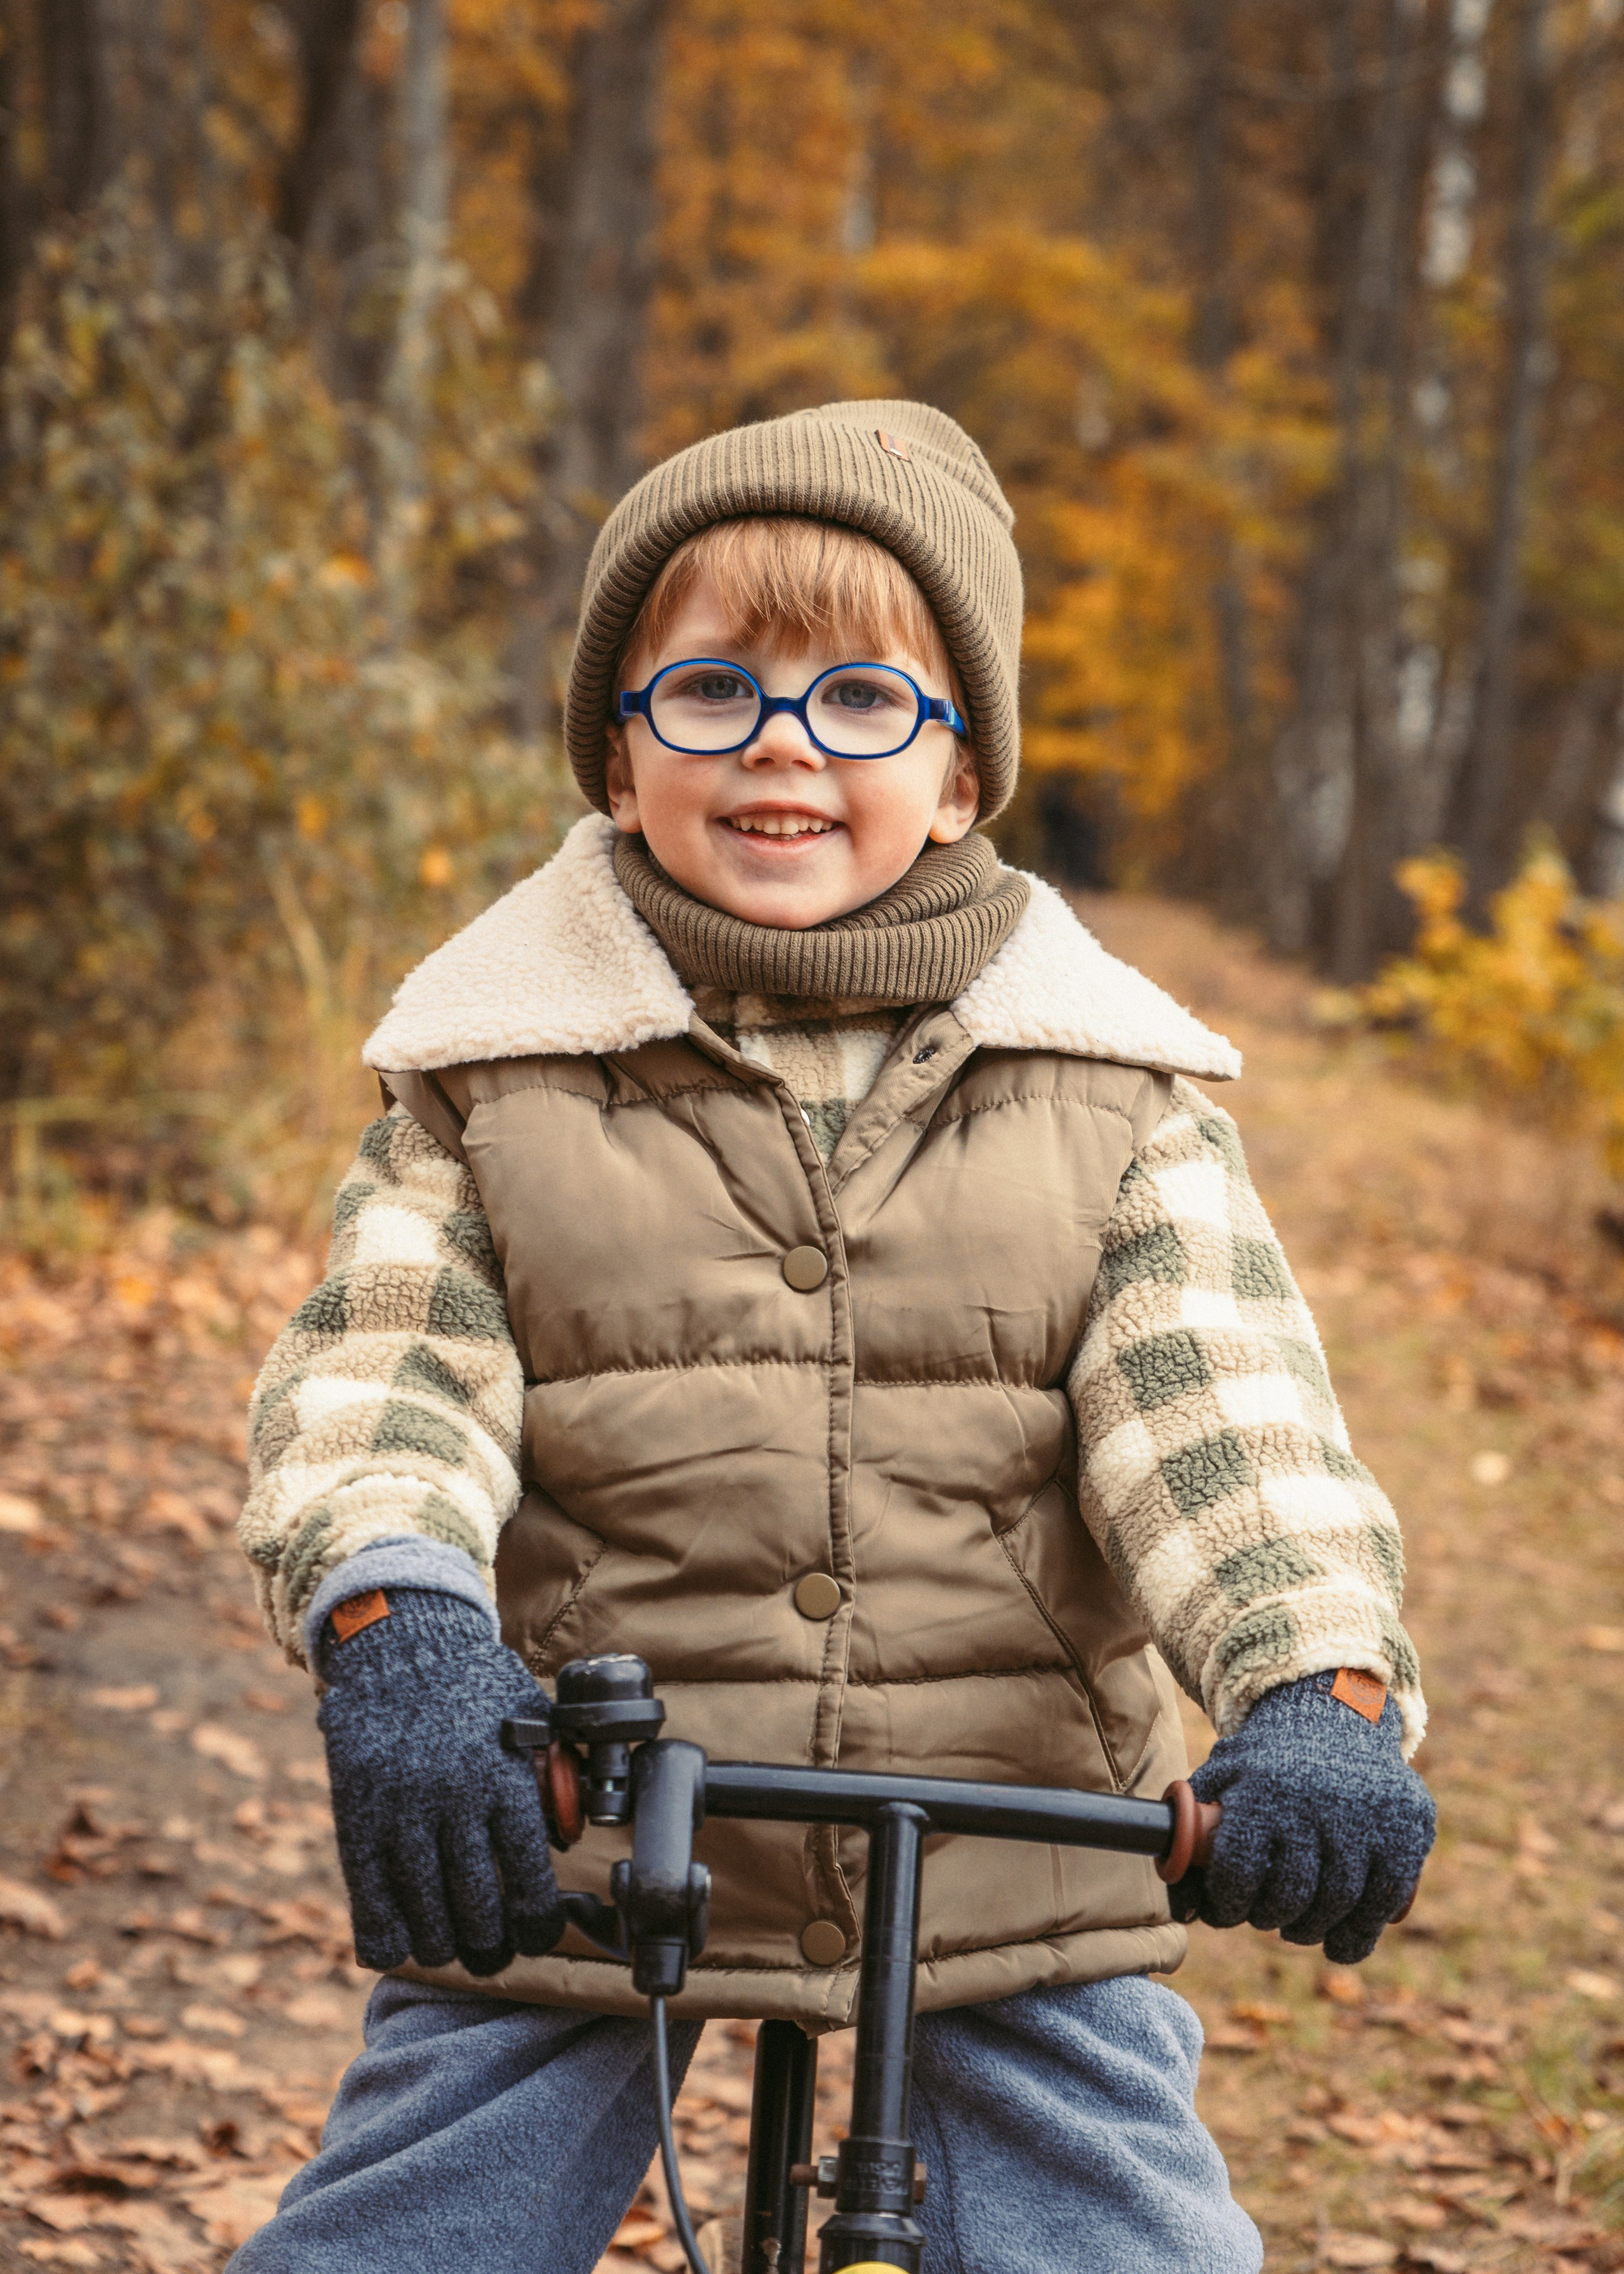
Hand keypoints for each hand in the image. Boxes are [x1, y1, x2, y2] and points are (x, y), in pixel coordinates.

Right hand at [317, 1589, 564, 1975]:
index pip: (530, 1882)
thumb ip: (551, 1776)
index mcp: (505, 1781)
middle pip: (477, 1911)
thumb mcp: (530, 1719)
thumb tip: (567, 1836)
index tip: (537, 1935)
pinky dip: (386, 1935)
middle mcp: (455, 1803)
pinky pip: (369, 1901)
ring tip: (452, 1946)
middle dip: (490, 1947)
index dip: (537, 1926)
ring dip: (442, 1945)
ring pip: (425, 1916)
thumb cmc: (475, 1684)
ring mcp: (402, 1813)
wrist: (401, 1643)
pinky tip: (399, 1943)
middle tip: (492, 1953)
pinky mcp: (356, 1818)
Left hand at [1170, 1672, 1434, 1963]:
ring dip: (1313, 1930)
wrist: (1336, 1714)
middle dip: (1271, 1917)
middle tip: (1265, 1918)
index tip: (1224, 1911)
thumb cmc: (1268, 1759)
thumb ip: (1195, 1830)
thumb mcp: (1224, 1774)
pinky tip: (1340, 1942)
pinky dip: (1360, 1933)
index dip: (1226, 1904)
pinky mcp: (1407, 1828)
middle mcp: (1316, 1801)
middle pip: (1292, 1895)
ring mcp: (1367, 1816)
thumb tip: (1181, 1906)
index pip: (1238, 1872)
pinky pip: (1385, 1901)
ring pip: (1339, 1904)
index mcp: (1264, 1789)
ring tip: (1298, 1927)